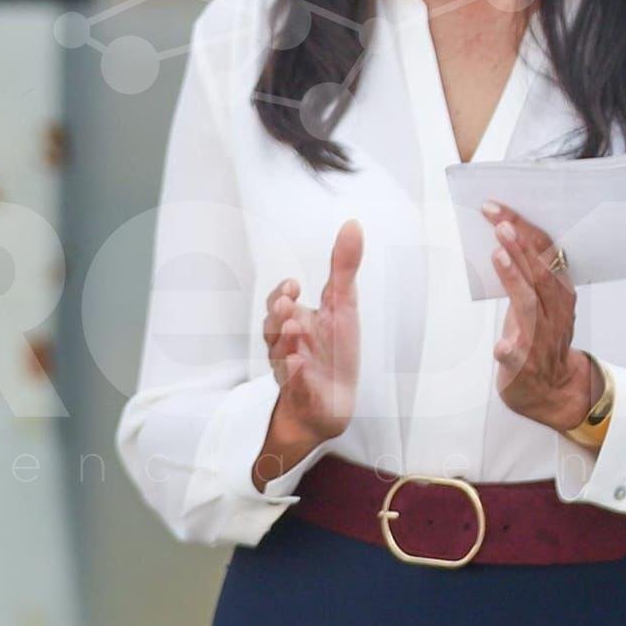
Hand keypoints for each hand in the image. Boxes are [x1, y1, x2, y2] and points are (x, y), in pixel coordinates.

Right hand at [262, 218, 363, 441]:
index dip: (281, 293)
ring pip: (280, 356)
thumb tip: (353, 223)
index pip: (278, 302)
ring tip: (295, 328)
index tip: (293, 284)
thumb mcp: (343, 304)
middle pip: (272, 327)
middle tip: (288, 305)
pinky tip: (299, 365)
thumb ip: (343, 266)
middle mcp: (287, 344)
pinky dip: (295, 375)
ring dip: (285, 342)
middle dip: (278, 315)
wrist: (333, 401)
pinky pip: (294, 386)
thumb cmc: (335, 350)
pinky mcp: (302, 395)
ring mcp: (292, 371)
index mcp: (295, 320)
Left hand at [483, 201, 596, 432]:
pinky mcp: (524, 365)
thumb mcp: (541, 300)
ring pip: (530, 305)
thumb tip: (505, 232)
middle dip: (520, 246)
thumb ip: (528, 271)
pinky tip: (500, 345)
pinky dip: (509, 348)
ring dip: (515, 279)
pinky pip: (517, 356)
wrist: (553, 391)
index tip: (498, 210)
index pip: (545, 252)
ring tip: (498, 254)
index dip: (523, 229)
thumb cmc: (540, 338)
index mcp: (560, 293)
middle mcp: (554, 312)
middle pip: (539, 274)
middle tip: (500, 223)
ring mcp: (540, 339)